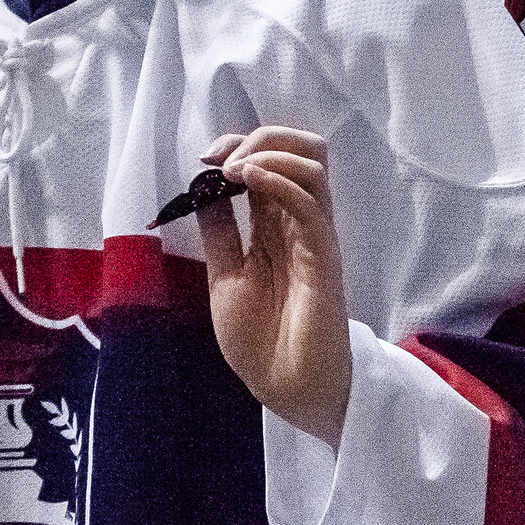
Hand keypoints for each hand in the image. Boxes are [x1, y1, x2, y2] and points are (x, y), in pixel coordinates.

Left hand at [200, 124, 353, 446]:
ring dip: (269, 152)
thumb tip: (200, 190)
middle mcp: (300, 222)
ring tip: (233, 170)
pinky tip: (248, 179)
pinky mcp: (323, 254)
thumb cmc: (260, 340)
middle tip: (221, 158)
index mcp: (276, 225)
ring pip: (313, 164)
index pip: (272, 161)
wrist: (285, 387)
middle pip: (304, 149)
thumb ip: (220, 233)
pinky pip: (309, 204)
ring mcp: (314, 235)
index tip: (204, 158)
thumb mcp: (225, 276)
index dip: (239, 146)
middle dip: (261, 136)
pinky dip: (279, 179)